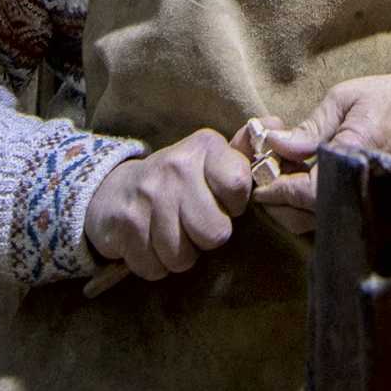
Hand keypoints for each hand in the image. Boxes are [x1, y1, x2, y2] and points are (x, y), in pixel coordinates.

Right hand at [83, 127, 251, 281]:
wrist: (114, 191)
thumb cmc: (179, 180)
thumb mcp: (212, 158)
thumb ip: (245, 149)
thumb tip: (276, 123)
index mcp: (205, 147)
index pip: (239, 185)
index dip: (236, 204)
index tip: (224, 202)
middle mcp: (176, 166)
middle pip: (215, 232)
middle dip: (208, 237)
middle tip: (196, 223)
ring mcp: (147, 196)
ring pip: (183, 256)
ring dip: (181, 255)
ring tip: (175, 233)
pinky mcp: (126, 224)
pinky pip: (155, 267)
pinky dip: (156, 264)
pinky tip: (152, 243)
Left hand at [252, 69, 390, 229]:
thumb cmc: (390, 97)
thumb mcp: (346, 98)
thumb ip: (310, 126)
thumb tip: (275, 144)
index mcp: (353, 156)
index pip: (302, 191)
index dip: (275, 187)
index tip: (258, 178)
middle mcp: (361, 186)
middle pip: (306, 215)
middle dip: (280, 201)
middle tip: (269, 176)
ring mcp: (370, 199)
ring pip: (320, 222)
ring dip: (296, 206)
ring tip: (288, 177)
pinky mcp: (375, 203)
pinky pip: (337, 215)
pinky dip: (316, 205)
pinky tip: (310, 181)